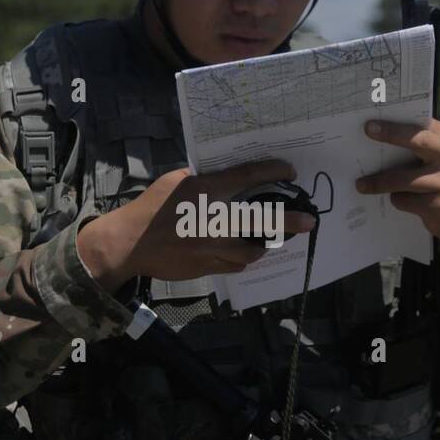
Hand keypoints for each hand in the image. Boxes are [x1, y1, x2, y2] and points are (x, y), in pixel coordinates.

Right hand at [77, 158, 316, 291]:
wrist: (129, 244)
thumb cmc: (151, 207)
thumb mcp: (176, 181)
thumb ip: (204, 179)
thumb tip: (228, 178)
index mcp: (207, 190)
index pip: (249, 177)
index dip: (274, 173)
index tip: (289, 173)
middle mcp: (214, 219)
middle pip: (262, 220)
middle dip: (290, 221)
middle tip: (309, 221)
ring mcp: (212, 246)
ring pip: (252, 250)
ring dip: (262, 245)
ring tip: (266, 240)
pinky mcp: (207, 266)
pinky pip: (235, 265)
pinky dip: (242, 258)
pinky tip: (242, 253)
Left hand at [355, 118, 439, 240]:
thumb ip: (422, 144)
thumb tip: (382, 135)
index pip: (421, 124)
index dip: (396, 122)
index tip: (371, 122)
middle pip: (416, 141)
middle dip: (390, 134)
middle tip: (368, 131)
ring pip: (401, 179)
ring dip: (378, 182)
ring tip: (362, 185)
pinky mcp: (436, 205)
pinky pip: (404, 200)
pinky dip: (397, 199)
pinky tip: (400, 199)